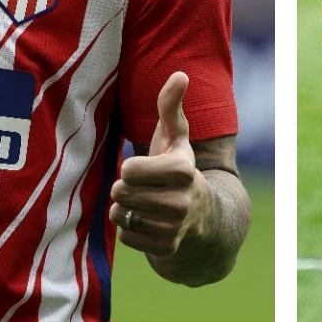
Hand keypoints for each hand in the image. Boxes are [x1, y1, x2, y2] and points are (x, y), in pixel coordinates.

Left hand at [109, 72, 208, 256]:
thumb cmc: (177, 167)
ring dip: (126, 208)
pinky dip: (130, 229)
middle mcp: (182, 200)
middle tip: (144, 187)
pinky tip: (147, 222)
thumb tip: (180, 73)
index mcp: (183, 169)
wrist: (200, 214)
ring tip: (145, 203)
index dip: (131, 168)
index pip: (128, 170)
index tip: (148, 169)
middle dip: (126, 188)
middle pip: (122, 192)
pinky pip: (125, 236)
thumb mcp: (175, 137)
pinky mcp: (166, 247)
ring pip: (121, 214)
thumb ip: (170, 106)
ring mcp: (175, 226)